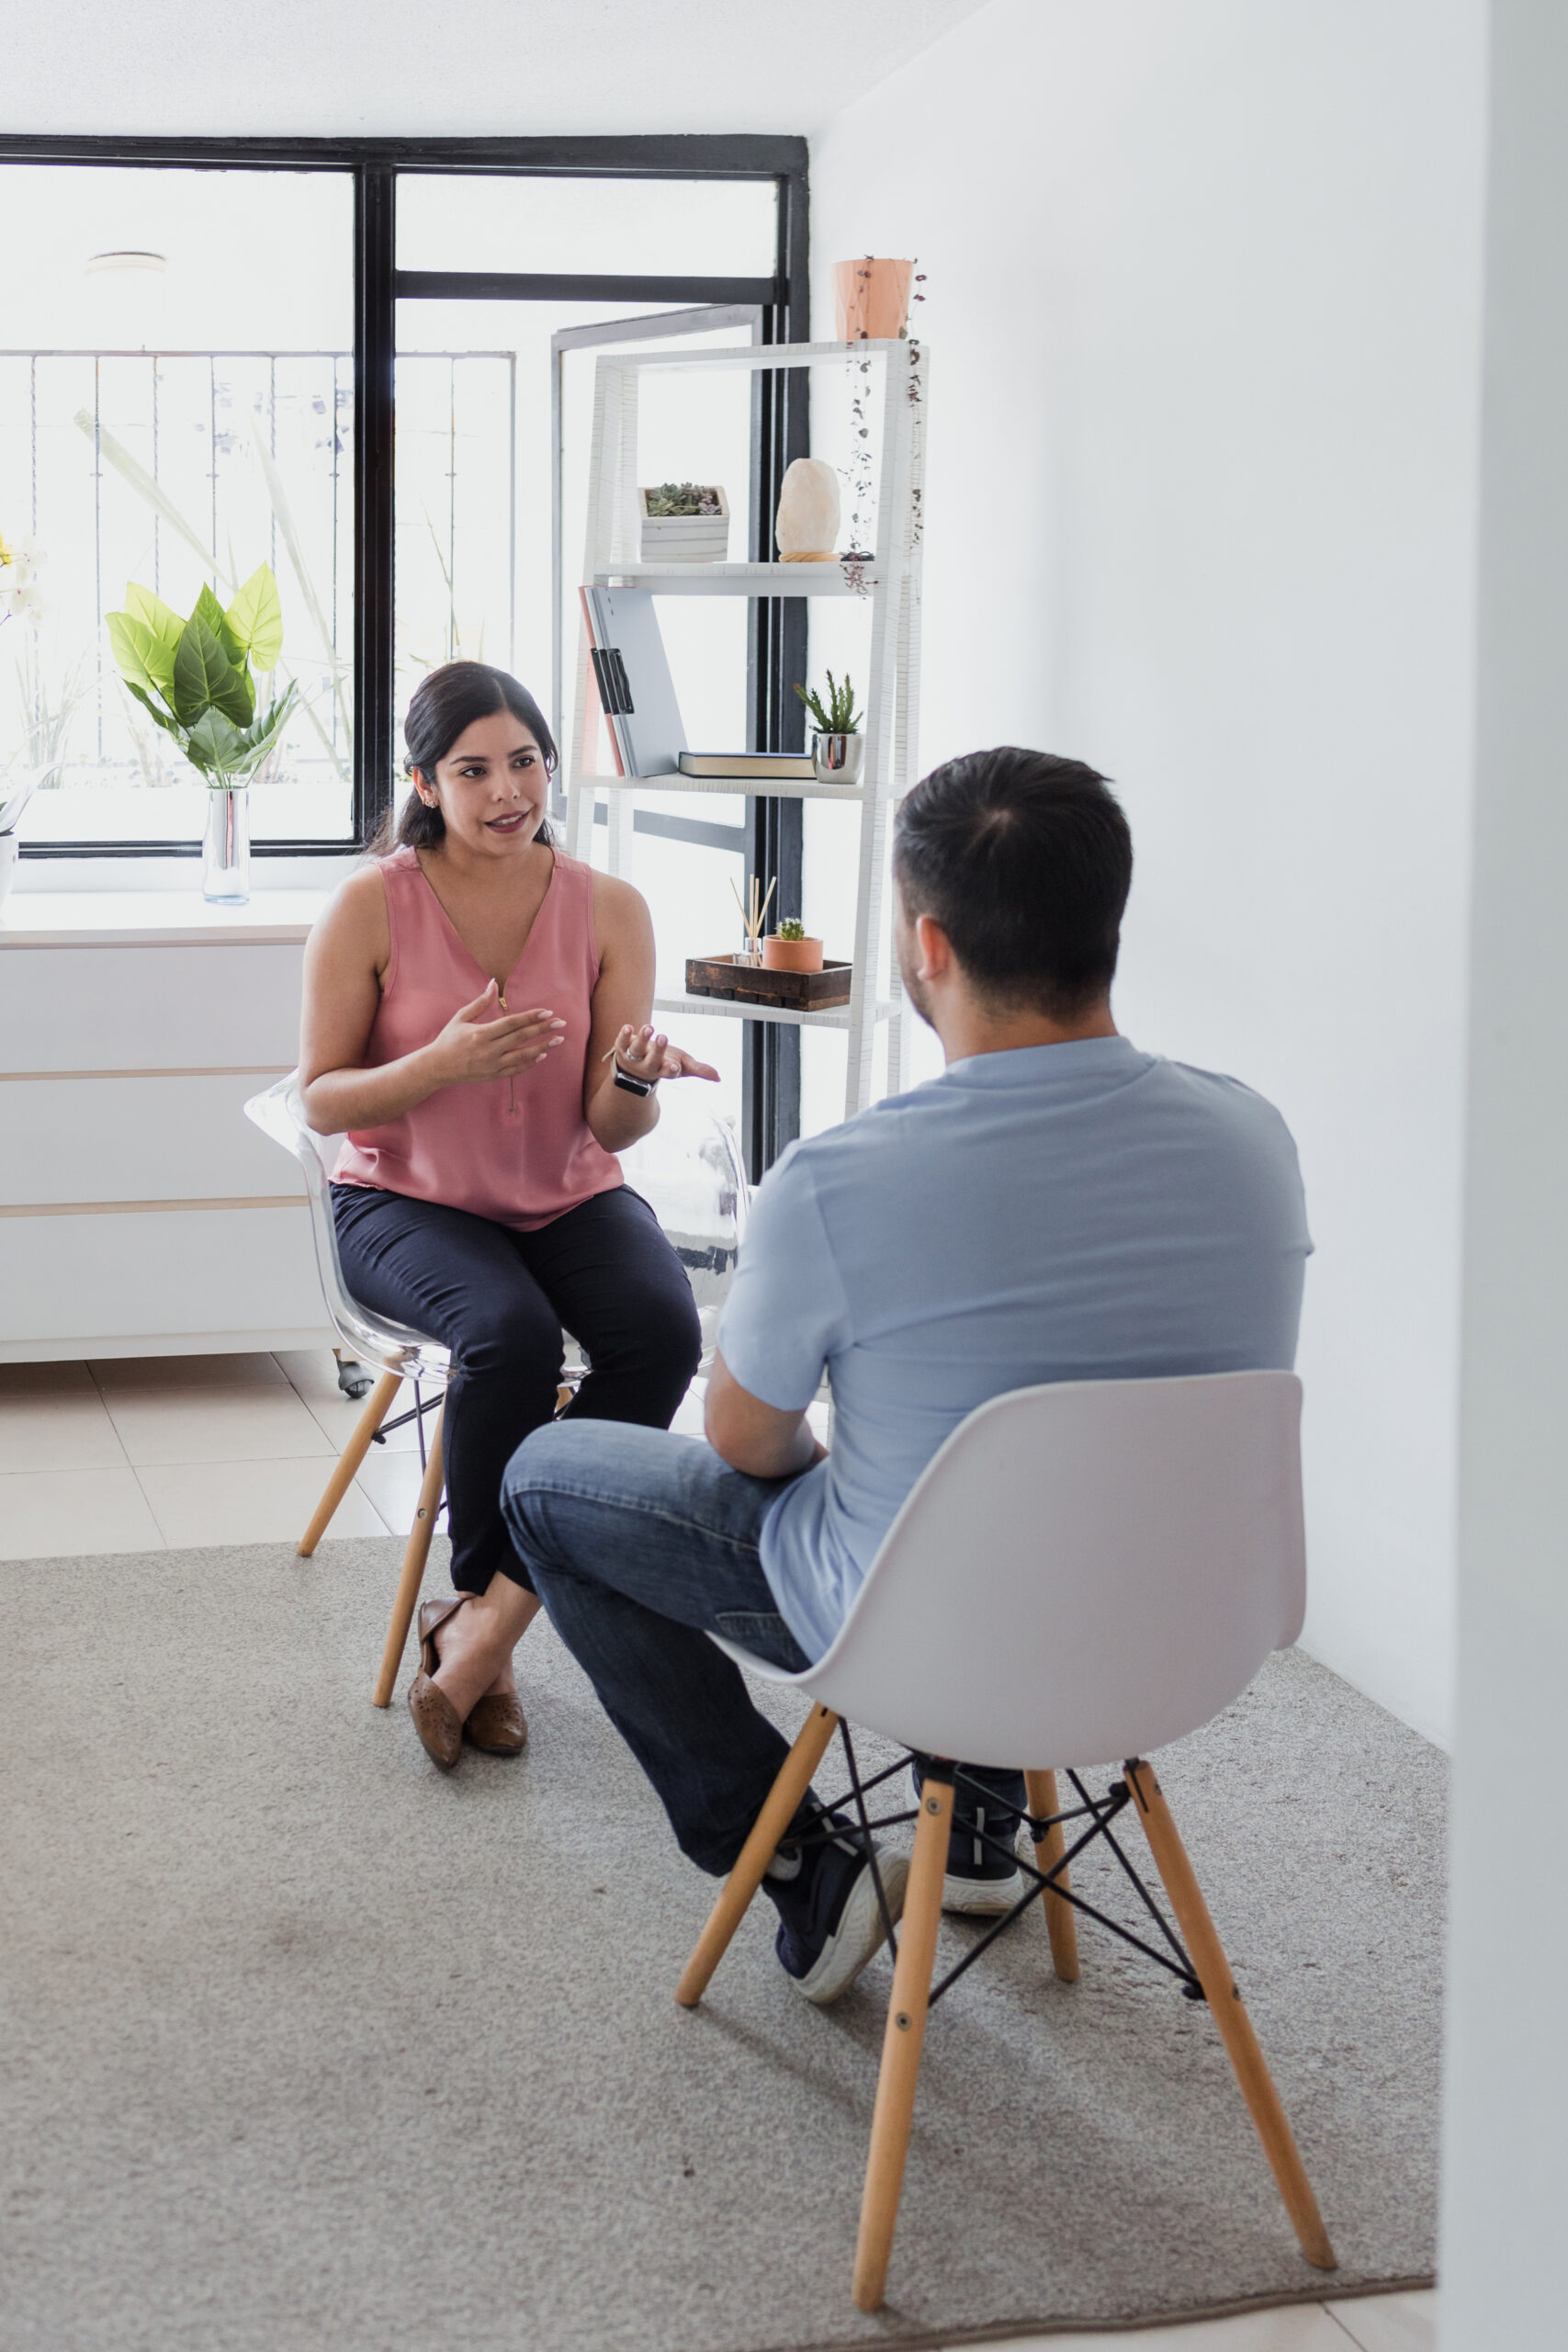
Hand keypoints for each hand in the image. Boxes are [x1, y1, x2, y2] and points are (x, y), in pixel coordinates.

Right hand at [429, 981, 565, 1085]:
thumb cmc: (448, 1039)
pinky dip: (530, 1063)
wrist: (437, 1067)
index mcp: (480, 1034)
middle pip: (521, 1038)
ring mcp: (492, 1065)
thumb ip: (480, 1002)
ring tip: (558, 1040)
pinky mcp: (493, 1076)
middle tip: (561, 1023)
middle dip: (543, 1029)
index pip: (512, 1023)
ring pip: (523, 1056)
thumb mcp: (461, 1017)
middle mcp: (488, 1050)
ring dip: (543, 1047)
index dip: (531, 1017)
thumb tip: (494, 983)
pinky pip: (516, 1070)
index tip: (547, 1012)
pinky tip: (542, 1055)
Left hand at [610, 1023, 719, 1083]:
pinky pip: (621, 1042)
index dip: (671, 1069)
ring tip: (649, 1027)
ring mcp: (634, 1057)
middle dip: (658, 1050)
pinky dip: (624, 1035)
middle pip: (651, 1061)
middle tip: (664, 1037)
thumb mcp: (683, 1067)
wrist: (635, 1069)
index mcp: (664, 1070)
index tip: (675, 1066)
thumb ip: (700, 1070)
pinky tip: (628, 1027)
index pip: (668, 1072)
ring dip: (642, 1038)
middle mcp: (647, 1065)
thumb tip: (719, 1078)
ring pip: (637, 1049)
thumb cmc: (665, 1064)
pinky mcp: (623, 1047)